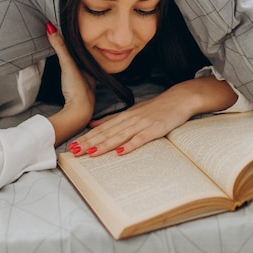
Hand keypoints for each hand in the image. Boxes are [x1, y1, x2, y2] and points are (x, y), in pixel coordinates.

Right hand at [45, 22, 94, 144]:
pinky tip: (71, 77)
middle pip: (86, 62)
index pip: (89, 52)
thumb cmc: (77, 88)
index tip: (77, 33)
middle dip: (81, 54)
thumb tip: (50, 27)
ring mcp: (86, 87)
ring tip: (72, 56)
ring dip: (78, 65)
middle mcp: (92, 77)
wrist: (78, 113)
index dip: (84, 43)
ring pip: (84, 72)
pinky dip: (74, 75)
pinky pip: (78, 81)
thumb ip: (60, 46)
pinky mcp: (78, 96)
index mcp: (92, 67)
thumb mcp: (68, 64)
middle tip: (74, 43)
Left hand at [69, 76, 236, 156]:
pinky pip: (141, 138)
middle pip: (107, 133)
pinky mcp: (156, 129)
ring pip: (120, 136)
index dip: (87, 137)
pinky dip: (131, 145)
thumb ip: (113, 119)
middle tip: (74, 152)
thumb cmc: (157, 107)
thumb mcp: (132, 110)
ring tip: (91, 154)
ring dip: (104, 145)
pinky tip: (121, 152)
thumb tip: (92, 123)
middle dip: (89, 143)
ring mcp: (143, 124)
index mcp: (125, 116)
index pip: (102, 128)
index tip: (73, 146)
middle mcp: (131, 119)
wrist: (180, 98)